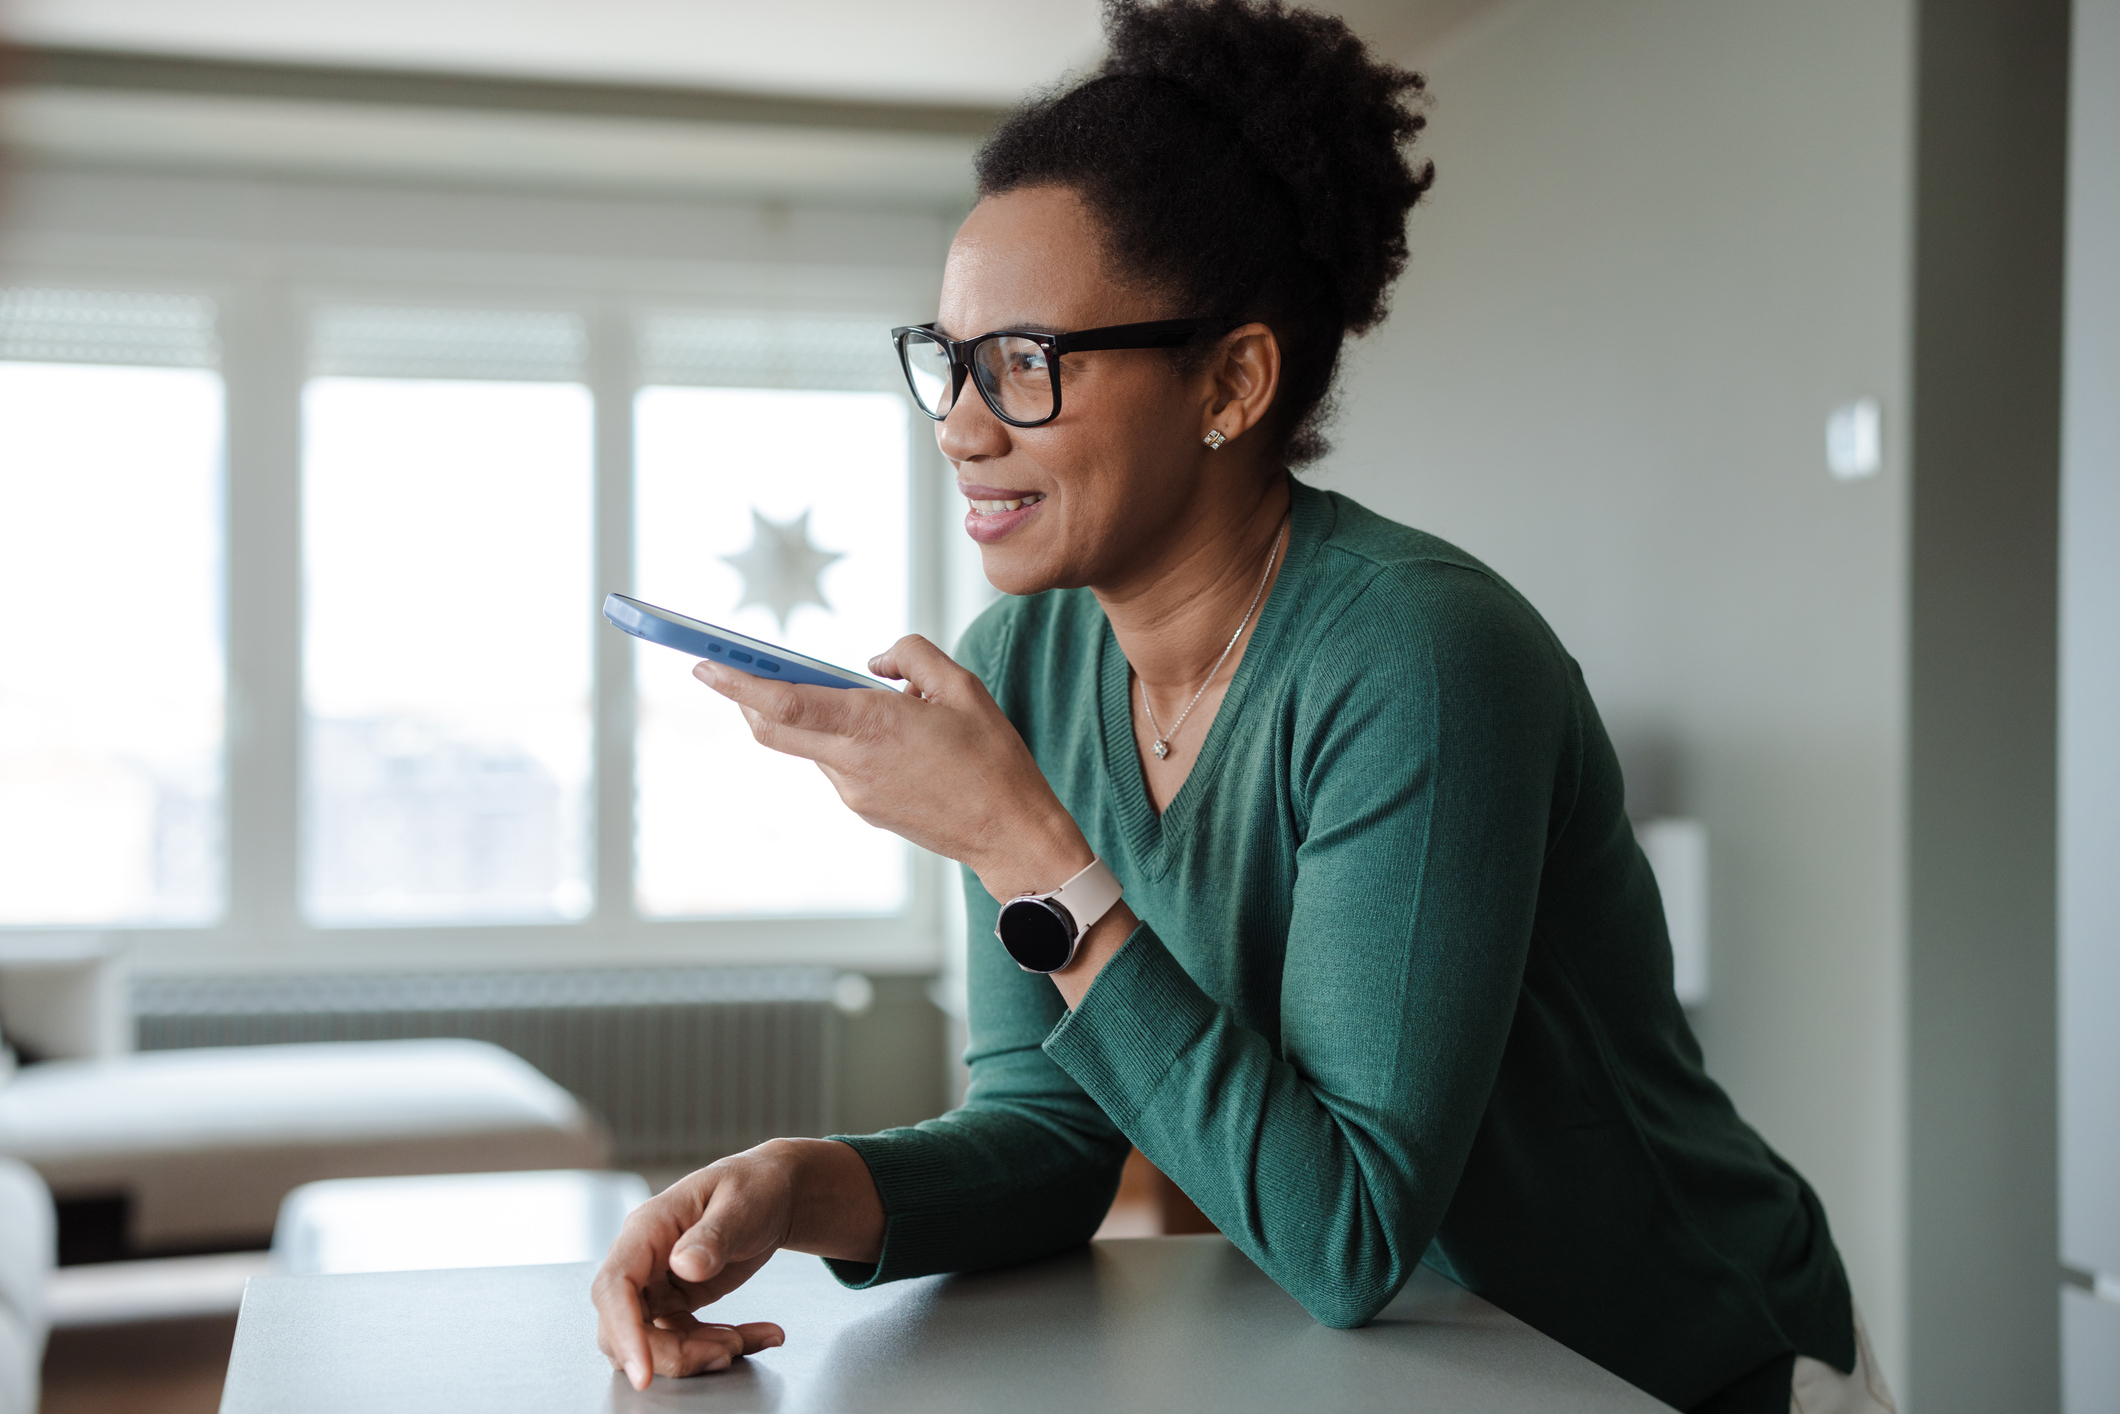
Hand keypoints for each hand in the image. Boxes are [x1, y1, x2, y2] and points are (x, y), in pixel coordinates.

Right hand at [591, 1138, 882, 1388]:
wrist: (773, 1192)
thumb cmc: (754, 1186)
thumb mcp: (741, 1204)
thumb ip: (713, 1235)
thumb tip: (684, 1265)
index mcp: (647, 1229)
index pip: (615, 1287)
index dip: (623, 1332)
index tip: (642, 1373)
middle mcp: (643, 1261)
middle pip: (628, 1326)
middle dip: (673, 1353)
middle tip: (727, 1351)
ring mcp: (657, 1285)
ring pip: (654, 1341)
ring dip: (699, 1353)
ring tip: (746, 1340)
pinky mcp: (677, 1303)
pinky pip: (685, 1340)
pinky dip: (719, 1346)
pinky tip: (757, 1337)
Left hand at [692, 635, 1092, 900]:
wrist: (1011, 834)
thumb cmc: (993, 759)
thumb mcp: (962, 685)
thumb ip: (910, 656)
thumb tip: (874, 661)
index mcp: (872, 725)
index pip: (783, 702)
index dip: (737, 683)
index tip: (704, 663)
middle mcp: (851, 762)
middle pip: (773, 728)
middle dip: (745, 698)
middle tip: (730, 668)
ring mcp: (853, 791)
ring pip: (809, 743)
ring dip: (814, 714)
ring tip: (872, 699)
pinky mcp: (863, 808)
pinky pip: (836, 762)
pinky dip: (841, 738)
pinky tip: (888, 732)